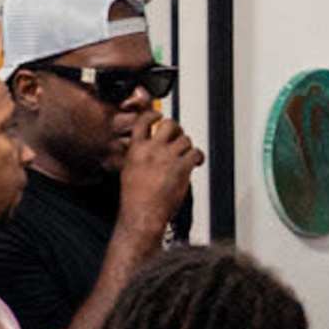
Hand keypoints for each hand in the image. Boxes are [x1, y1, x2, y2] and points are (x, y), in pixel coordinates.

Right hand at [114, 114, 203, 232]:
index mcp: (136, 150)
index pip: (143, 122)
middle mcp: (152, 150)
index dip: (153, 115)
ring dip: (188, 147)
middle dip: (176, 129)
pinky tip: (197, 162)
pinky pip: (196, 153)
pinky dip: (199, 157)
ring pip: (185, 139)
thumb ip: (139, 156)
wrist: (142, 214)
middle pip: (169, 125)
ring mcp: (167, 157)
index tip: (158, 115)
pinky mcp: (182, 167)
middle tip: (178, 136)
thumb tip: (150, 149)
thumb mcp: (129, 170)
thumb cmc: (135, 199)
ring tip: (187, 156)